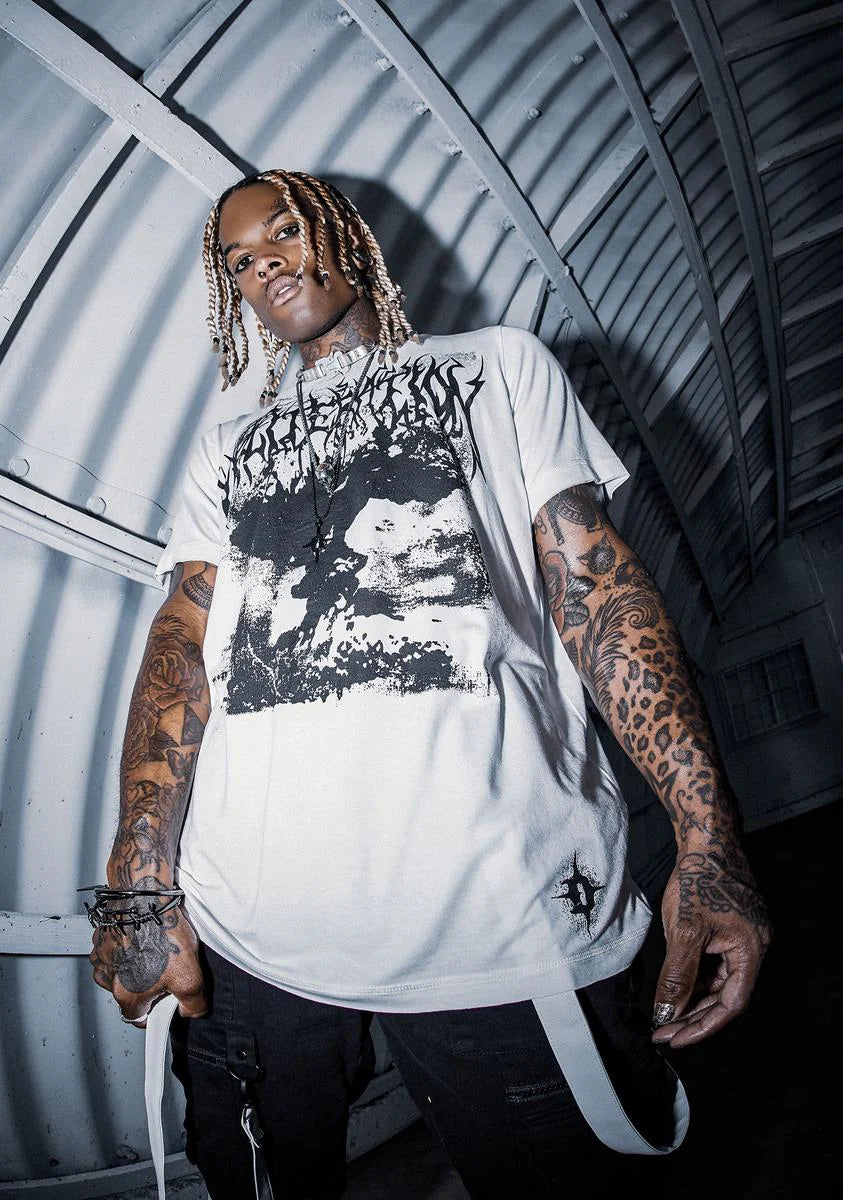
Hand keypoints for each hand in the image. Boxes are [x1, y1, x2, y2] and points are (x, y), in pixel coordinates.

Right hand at [90, 905, 207, 1027]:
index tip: (164, 1001)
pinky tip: (142, 934)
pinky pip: (114, 948)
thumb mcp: (190, 977)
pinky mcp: (101, 936)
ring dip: (133, 963)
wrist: (145, 896)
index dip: (154, 1011)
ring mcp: (102, 956)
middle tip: (163, 967)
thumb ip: (193, 1004)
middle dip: (145, 984)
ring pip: (118, 970)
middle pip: (127, 992)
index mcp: (126, 995)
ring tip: (153, 947)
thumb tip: (191, 1012)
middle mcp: (108, 978)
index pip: (138, 1018)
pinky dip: (125, 945)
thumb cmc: (161, 933)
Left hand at [651, 843, 771, 1047]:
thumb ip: (677, 975)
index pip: (731, 1005)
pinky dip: (696, 974)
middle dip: (693, 1015)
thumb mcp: (684, 931)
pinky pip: (715, 961)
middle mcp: (754, 948)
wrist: (706, 837)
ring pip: (719, 979)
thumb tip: (667, 1013)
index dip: (702, 1026)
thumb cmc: (699, 878)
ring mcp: (743, 937)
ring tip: (665, 1010)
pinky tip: (675, 982)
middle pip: (726, 995)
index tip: (674, 1038)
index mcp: (752, 951)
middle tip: (663, 1030)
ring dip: (694, 996)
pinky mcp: (731, 928)